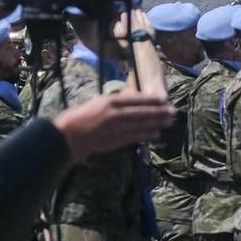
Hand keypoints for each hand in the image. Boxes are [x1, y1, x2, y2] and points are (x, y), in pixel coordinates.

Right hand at [54, 90, 174, 157]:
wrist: (67, 135)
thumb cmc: (80, 116)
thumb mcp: (97, 102)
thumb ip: (115, 103)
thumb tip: (133, 102)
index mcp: (109, 101)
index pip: (136, 99)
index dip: (152, 100)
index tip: (164, 99)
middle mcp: (114, 114)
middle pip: (142, 112)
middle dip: (160, 112)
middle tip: (173, 112)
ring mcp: (115, 129)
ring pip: (141, 125)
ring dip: (157, 124)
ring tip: (169, 122)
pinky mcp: (114, 141)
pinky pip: (134, 137)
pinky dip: (146, 135)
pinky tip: (156, 134)